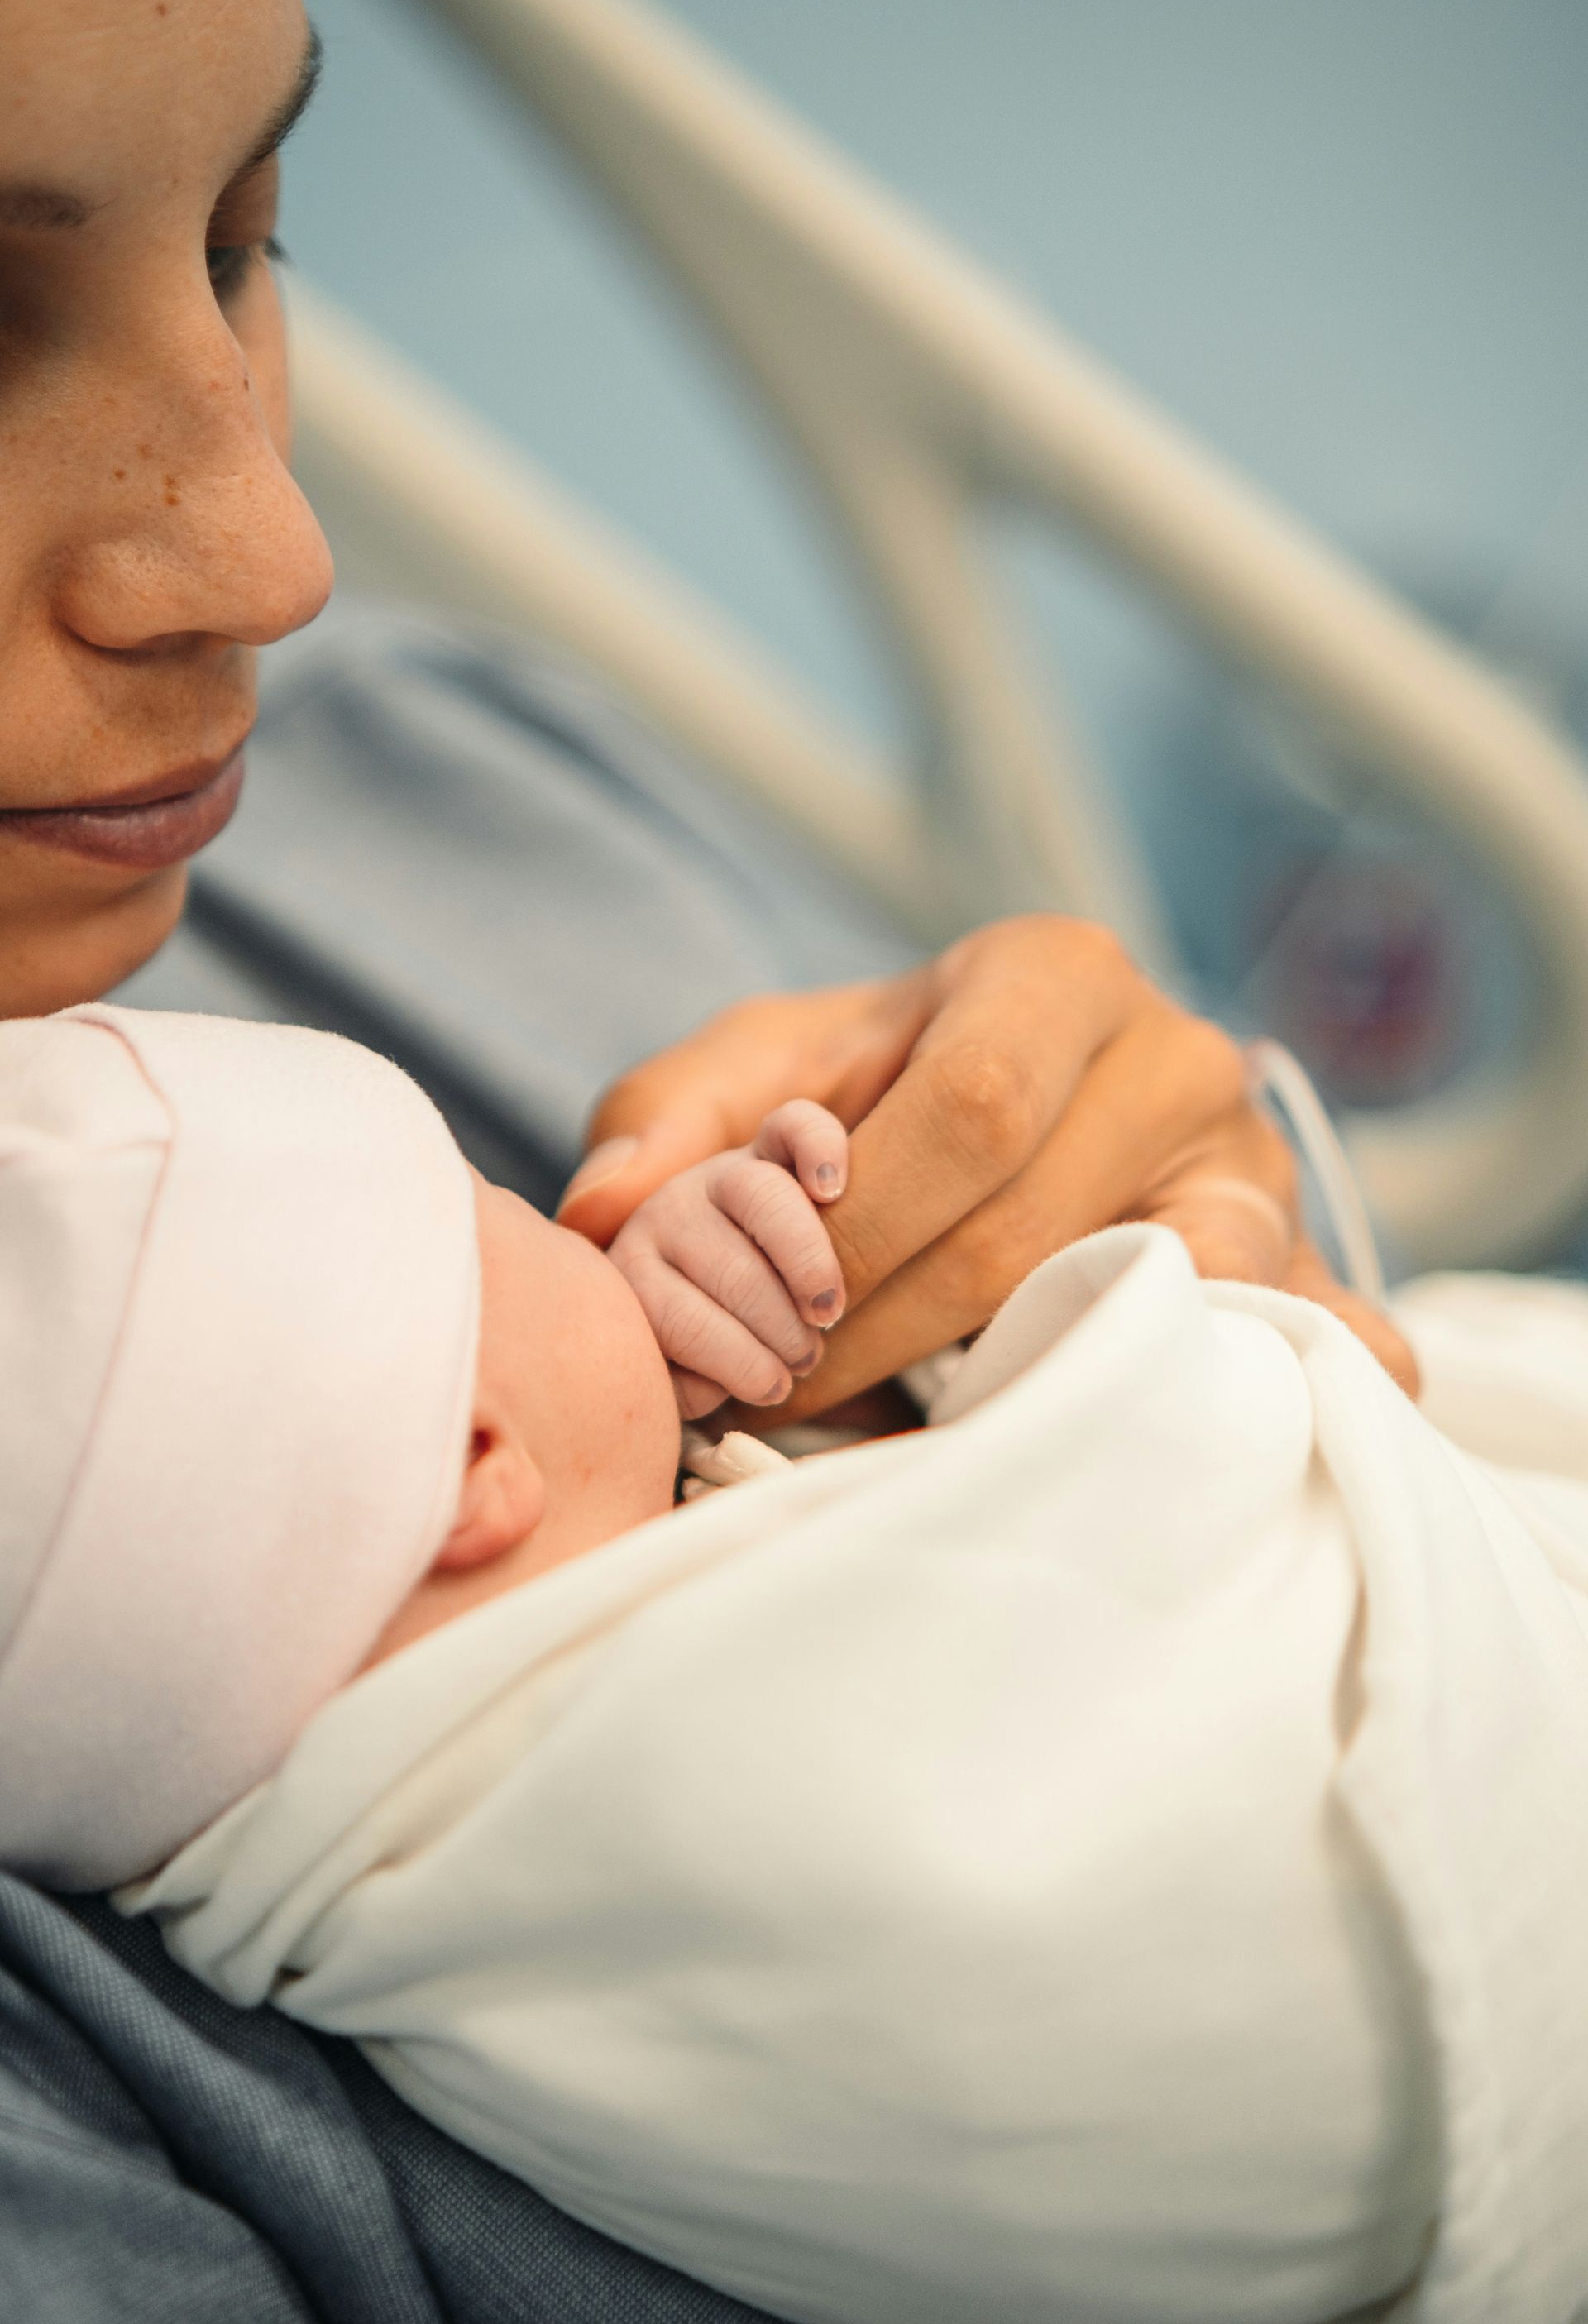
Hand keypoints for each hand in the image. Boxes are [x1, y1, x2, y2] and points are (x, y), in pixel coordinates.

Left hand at [559, 916, 1418, 1413]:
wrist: (1021, 1106)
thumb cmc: (874, 1090)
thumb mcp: (761, 1070)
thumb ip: (671, 1120)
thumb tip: (601, 1220)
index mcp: (1052, 975)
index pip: (973, 1109)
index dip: (862, 1234)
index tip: (770, 1321)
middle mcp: (1179, 1057)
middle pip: (1049, 1221)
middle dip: (899, 1330)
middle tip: (799, 1394)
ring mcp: (1258, 1168)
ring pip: (1174, 1298)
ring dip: (1036, 1391)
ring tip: (928, 1437)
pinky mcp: (1306, 1267)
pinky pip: (1321, 1346)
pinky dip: (1255, 1409)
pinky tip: (1151, 1453)